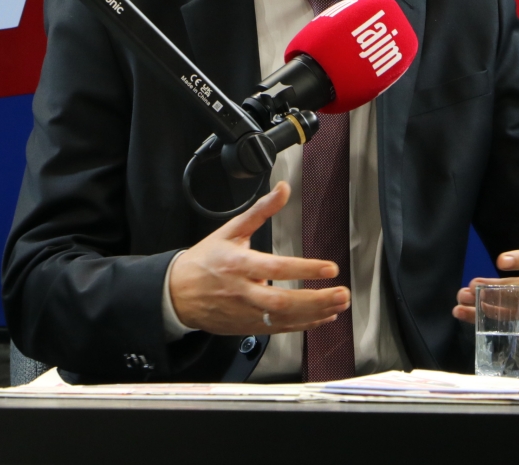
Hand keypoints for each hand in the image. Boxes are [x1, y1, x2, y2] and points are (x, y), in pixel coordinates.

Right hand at [169, 181, 350, 334]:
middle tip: (341, 294)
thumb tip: (283, 188)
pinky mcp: (247, 327)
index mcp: (239, 264)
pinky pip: (279, 329)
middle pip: (283, 301)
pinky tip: (322, 318)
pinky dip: (303, 325)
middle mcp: (243, 291)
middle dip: (316, 299)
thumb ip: (261, 211)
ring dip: (315, 313)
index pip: (276, 267)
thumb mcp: (231, 230)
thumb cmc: (206, 260)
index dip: (305, 268)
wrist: (177, 293)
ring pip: (284, 318)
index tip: (330, 268)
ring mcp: (245, 313)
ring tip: (339, 306)